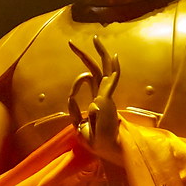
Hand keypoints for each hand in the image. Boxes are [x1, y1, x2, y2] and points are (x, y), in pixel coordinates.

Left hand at [67, 37, 121, 162]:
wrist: (106, 148)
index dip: (76, 84)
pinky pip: (113, 80)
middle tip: (72, 42)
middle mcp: (103, 93)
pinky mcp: (108, 98)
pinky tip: (114, 56)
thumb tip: (70, 97)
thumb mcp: (79, 126)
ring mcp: (107, 95)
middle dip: (85, 54)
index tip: (71, 97)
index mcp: (97, 98)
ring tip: (95, 38)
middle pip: (97, 68)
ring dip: (100, 53)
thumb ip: (75, 112)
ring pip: (105, 69)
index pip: (88, 80)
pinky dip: (114, 68)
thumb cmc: (95, 139)